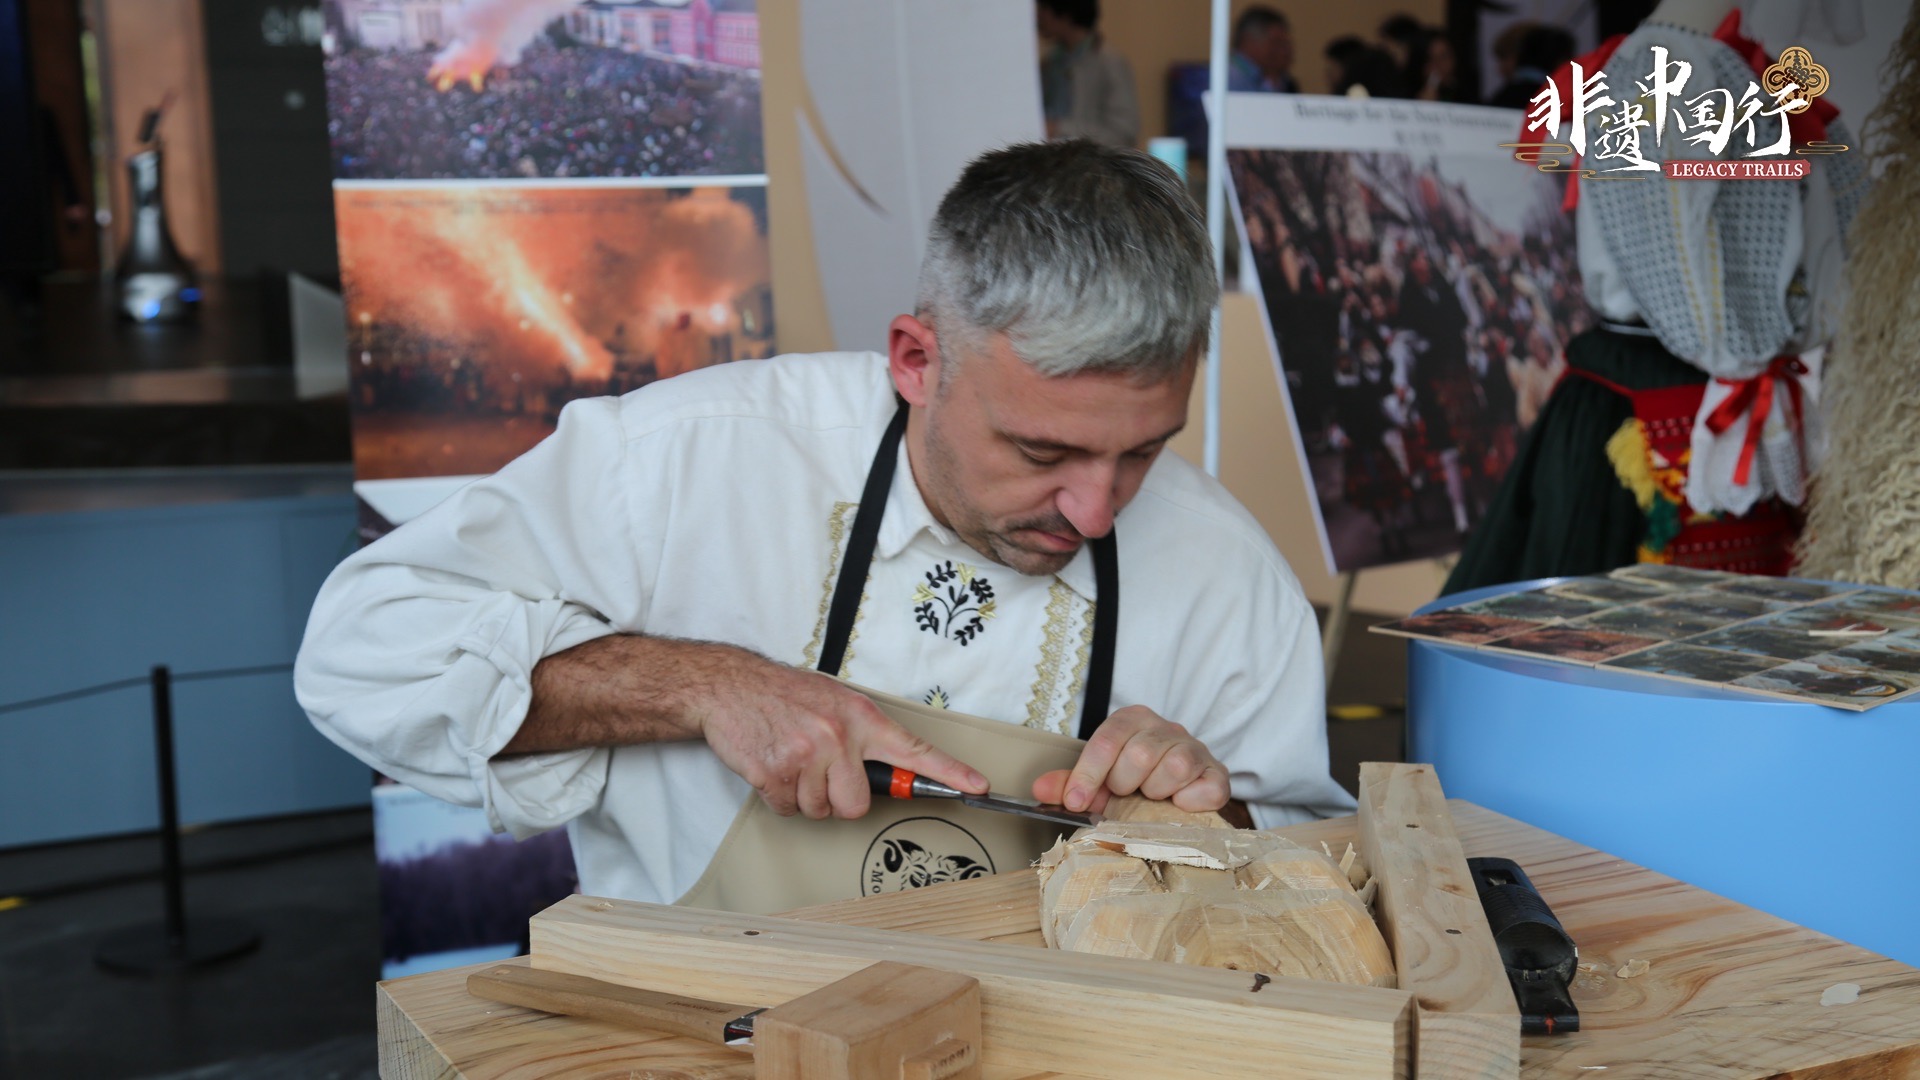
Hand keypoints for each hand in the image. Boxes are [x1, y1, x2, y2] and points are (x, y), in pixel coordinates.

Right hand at [697, 654, 987, 819]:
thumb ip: (864, 734)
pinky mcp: (775, 773)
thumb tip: (893, 772)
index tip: (978, 786)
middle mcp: (839, 737)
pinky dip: (778, 797)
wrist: (730, 686)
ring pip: (820, 811)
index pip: (914, 750)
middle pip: (858, 805)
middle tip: (821, 774)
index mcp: (861, 718)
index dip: (949, 772)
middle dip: (839, 800)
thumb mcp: (835, 701)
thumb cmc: (784, 695)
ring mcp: (807, 756)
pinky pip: (788, 809)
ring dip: (804, 797)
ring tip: (792, 761)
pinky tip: (772, 767)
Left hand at [1029, 706, 1229, 813]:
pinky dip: (1189, 802)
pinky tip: (1179, 805)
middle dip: (1125, 784)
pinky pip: (1207, 788)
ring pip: (1175, 766)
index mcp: (1133, 720)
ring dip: (1157, 792)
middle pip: (1139, 753)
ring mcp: (1196, 748)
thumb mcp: (1099, 782)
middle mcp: (1166, 728)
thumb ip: (1070, 784)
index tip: (1076, 801)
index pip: (1108, 739)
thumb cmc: (1136, 785)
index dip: (1088, 773)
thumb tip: (1039, 790)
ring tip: (1152, 798)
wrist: (1180, 797)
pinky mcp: (1218, 774)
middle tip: (1126, 795)